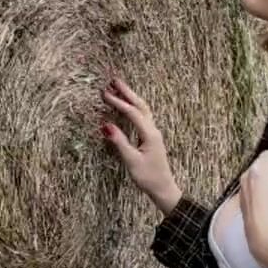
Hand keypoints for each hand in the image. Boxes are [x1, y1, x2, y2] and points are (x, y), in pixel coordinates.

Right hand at [98, 76, 181, 214]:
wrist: (163, 188)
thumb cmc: (148, 177)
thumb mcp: (131, 161)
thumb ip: (119, 142)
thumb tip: (106, 125)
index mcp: (149, 134)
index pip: (132, 113)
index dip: (118, 102)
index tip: (104, 94)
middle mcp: (153, 130)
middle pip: (140, 105)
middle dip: (127, 92)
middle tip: (113, 80)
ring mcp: (153, 133)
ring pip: (143, 109)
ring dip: (131, 97)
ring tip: (118, 88)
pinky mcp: (151, 137)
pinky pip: (142, 116)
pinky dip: (133, 107)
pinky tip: (127, 105)